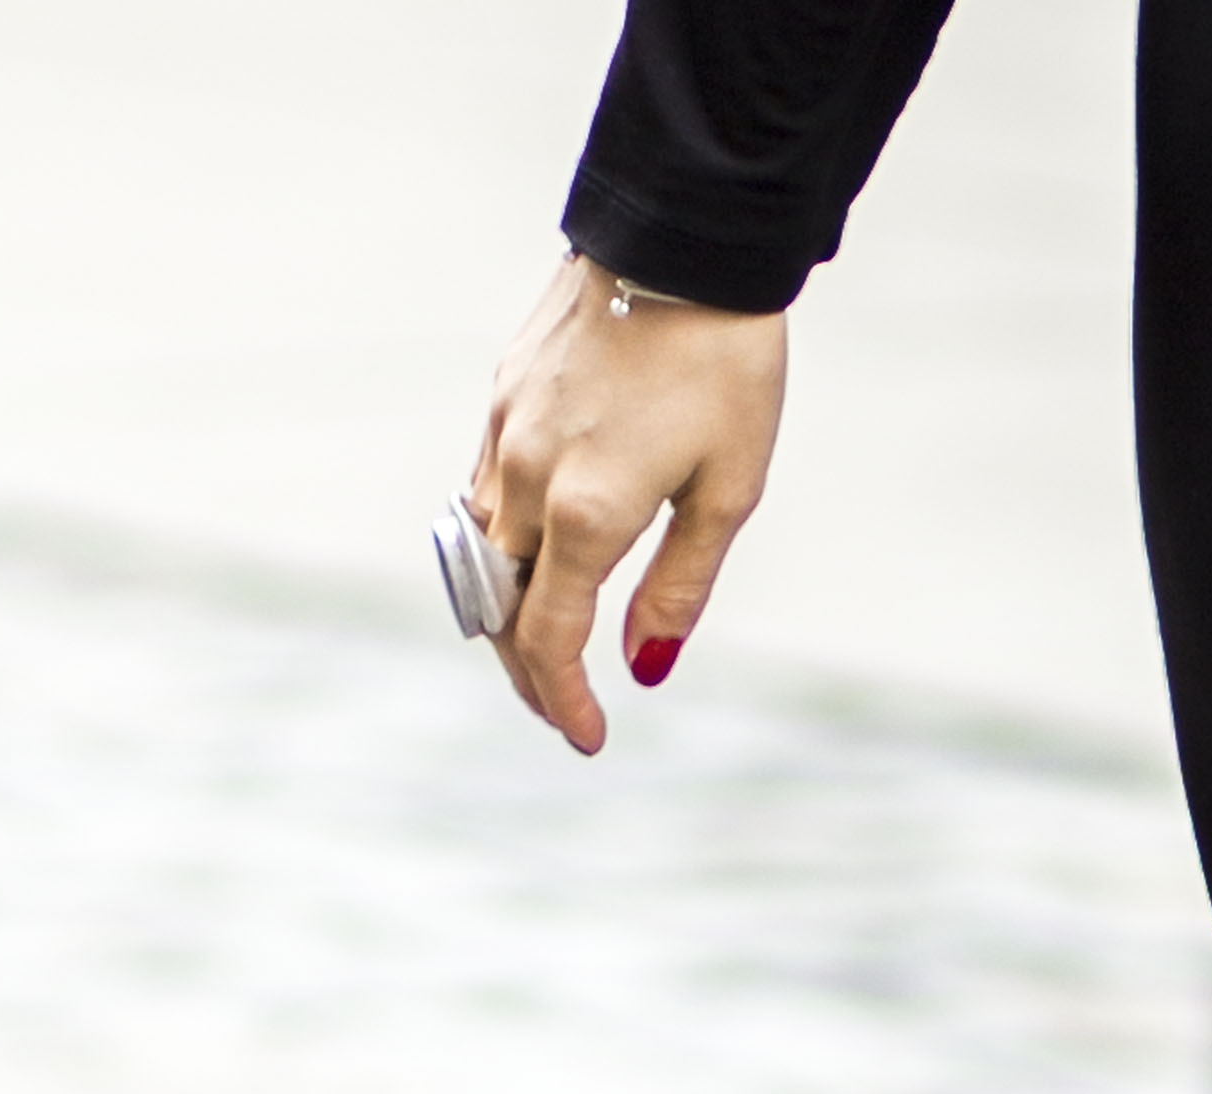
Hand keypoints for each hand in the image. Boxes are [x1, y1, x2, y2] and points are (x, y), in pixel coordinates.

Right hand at [470, 253, 788, 755]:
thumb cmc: (725, 365)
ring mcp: (504, 429)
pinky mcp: (502, 392)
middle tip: (564, 708)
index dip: (564, 701)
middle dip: (528, 673)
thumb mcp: (728, 492)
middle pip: (500, 610)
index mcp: (587, 512)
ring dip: (508, 612)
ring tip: (549, 646)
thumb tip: (645, 668)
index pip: (550, 641)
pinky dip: (504, 546)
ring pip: (483, 553)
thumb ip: (679, 588)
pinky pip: (484, 493)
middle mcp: (528, 477)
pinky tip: (539, 560)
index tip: (589, 738)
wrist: (682, 237)